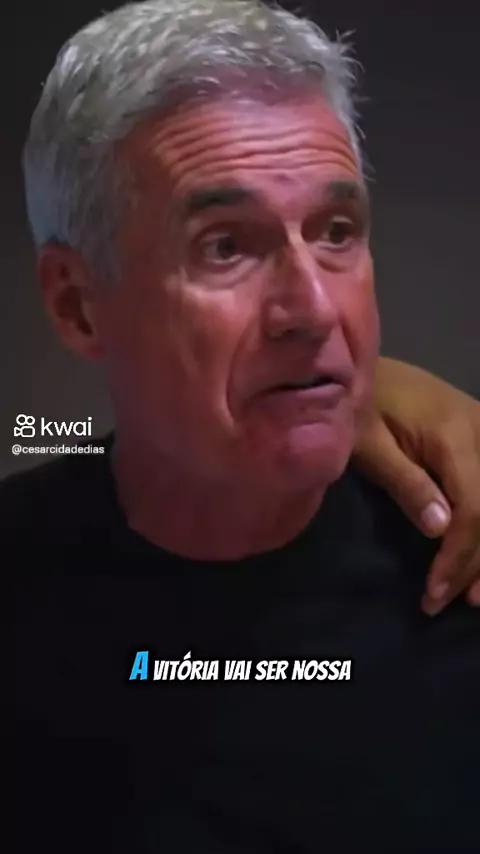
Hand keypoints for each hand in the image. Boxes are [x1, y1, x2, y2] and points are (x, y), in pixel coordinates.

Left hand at [353, 357, 479, 614]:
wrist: (356, 363)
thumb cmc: (353, 404)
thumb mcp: (367, 444)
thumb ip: (404, 483)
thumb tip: (442, 529)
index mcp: (453, 434)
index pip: (474, 508)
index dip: (459, 556)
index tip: (435, 592)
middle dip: (479, 560)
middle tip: (459, 601)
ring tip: (478, 591)